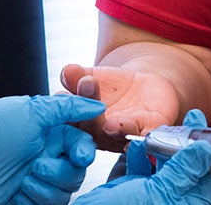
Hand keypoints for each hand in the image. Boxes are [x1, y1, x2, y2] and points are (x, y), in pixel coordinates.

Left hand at [0, 94, 105, 204]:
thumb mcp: (32, 110)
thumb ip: (68, 108)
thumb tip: (98, 105)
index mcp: (51, 136)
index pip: (82, 147)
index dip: (84, 152)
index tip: (79, 154)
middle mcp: (47, 158)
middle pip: (77, 173)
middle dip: (61, 171)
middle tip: (38, 164)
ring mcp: (35, 182)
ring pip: (64, 193)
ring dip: (46, 186)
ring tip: (25, 177)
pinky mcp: (24, 201)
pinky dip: (35, 198)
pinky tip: (19, 189)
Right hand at [61, 63, 178, 151]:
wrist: (143, 87)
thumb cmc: (111, 87)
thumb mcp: (92, 77)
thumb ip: (77, 75)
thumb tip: (67, 70)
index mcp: (81, 122)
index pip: (68, 119)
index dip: (64, 110)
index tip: (62, 96)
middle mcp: (101, 134)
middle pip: (92, 127)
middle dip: (88, 114)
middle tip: (88, 98)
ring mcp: (124, 134)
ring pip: (119, 134)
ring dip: (116, 129)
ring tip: (112, 125)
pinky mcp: (148, 130)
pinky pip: (146, 136)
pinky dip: (144, 138)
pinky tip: (143, 137)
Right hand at [74, 109, 210, 204]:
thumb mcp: (157, 194)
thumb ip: (182, 171)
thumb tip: (206, 150)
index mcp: (185, 203)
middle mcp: (171, 199)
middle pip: (189, 165)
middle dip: (188, 141)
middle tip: (191, 117)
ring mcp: (151, 194)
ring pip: (165, 163)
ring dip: (163, 144)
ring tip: (160, 129)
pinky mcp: (131, 189)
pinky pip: (141, 167)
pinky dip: (140, 153)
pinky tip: (136, 145)